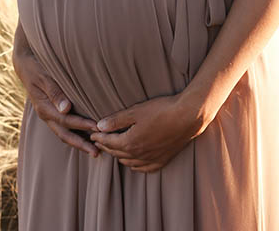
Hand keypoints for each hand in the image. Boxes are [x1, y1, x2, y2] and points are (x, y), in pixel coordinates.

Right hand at [13, 47, 98, 157]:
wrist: (25, 64)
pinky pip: (64, 127)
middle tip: (97, 152)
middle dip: (81, 144)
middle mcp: (46, 115)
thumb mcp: (44, 77)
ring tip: (94, 150)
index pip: (65, 120)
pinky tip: (86, 136)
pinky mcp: (52, 112)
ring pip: (64, 133)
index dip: (81, 125)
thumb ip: (55, 92)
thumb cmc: (36, 67)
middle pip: (65, 134)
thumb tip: (66, 109)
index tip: (96, 128)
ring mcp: (49, 115)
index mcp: (44, 108)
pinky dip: (75, 133)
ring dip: (79, 142)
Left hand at [90, 93, 205, 172]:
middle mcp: (139, 155)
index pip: (108, 142)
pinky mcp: (162, 160)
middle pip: (117, 153)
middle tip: (99, 140)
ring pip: (128, 162)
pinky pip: (143, 168)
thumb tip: (99, 126)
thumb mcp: (135, 112)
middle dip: (106, 146)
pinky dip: (135, 165)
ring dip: (119, 155)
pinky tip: (133, 160)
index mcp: (130, 143)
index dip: (99, 137)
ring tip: (113, 148)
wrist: (187, 117)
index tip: (92, 133)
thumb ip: (116, 121)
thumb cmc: (161, 110)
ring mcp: (151, 159)